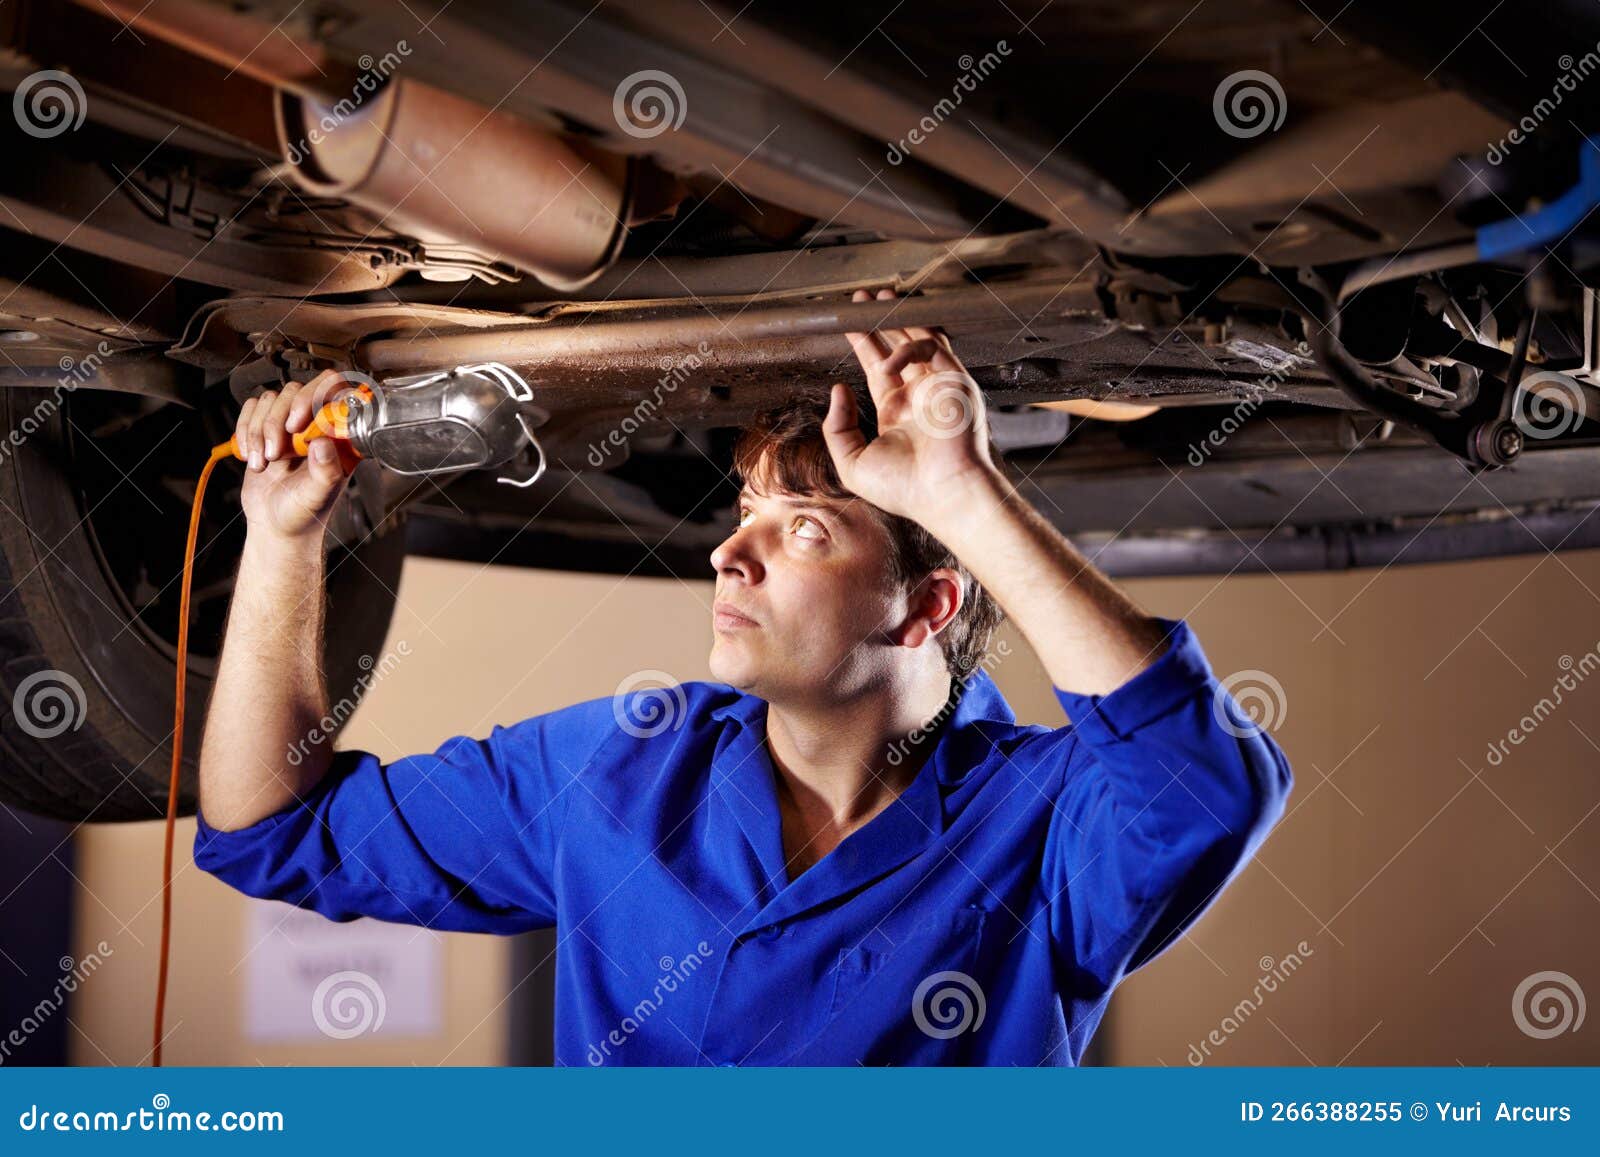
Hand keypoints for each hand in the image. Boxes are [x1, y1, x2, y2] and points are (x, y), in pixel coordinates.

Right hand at [235, 371, 359, 540]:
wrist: (276, 525)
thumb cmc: (305, 513)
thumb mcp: (318, 495)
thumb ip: (325, 471)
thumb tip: (321, 442)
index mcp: (341, 434)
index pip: (335, 389)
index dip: (312, 396)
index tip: (297, 424)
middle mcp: (317, 423)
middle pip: (295, 390)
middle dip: (277, 421)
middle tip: (276, 453)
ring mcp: (291, 423)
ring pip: (270, 398)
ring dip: (258, 430)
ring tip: (263, 462)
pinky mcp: (267, 426)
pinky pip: (251, 407)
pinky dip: (245, 430)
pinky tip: (252, 455)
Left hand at [822, 288, 998, 525]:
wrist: (943, 493)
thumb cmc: (902, 488)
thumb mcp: (851, 461)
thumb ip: (837, 427)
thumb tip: (838, 389)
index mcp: (896, 413)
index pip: (878, 368)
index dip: (863, 344)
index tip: (849, 324)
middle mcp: (918, 396)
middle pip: (896, 347)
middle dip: (880, 321)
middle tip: (863, 299)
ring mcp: (938, 387)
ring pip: (919, 339)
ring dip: (899, 317)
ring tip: (878, 299)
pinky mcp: (955, 381)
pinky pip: (935, 348)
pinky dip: (911, 347)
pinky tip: (891, 361)